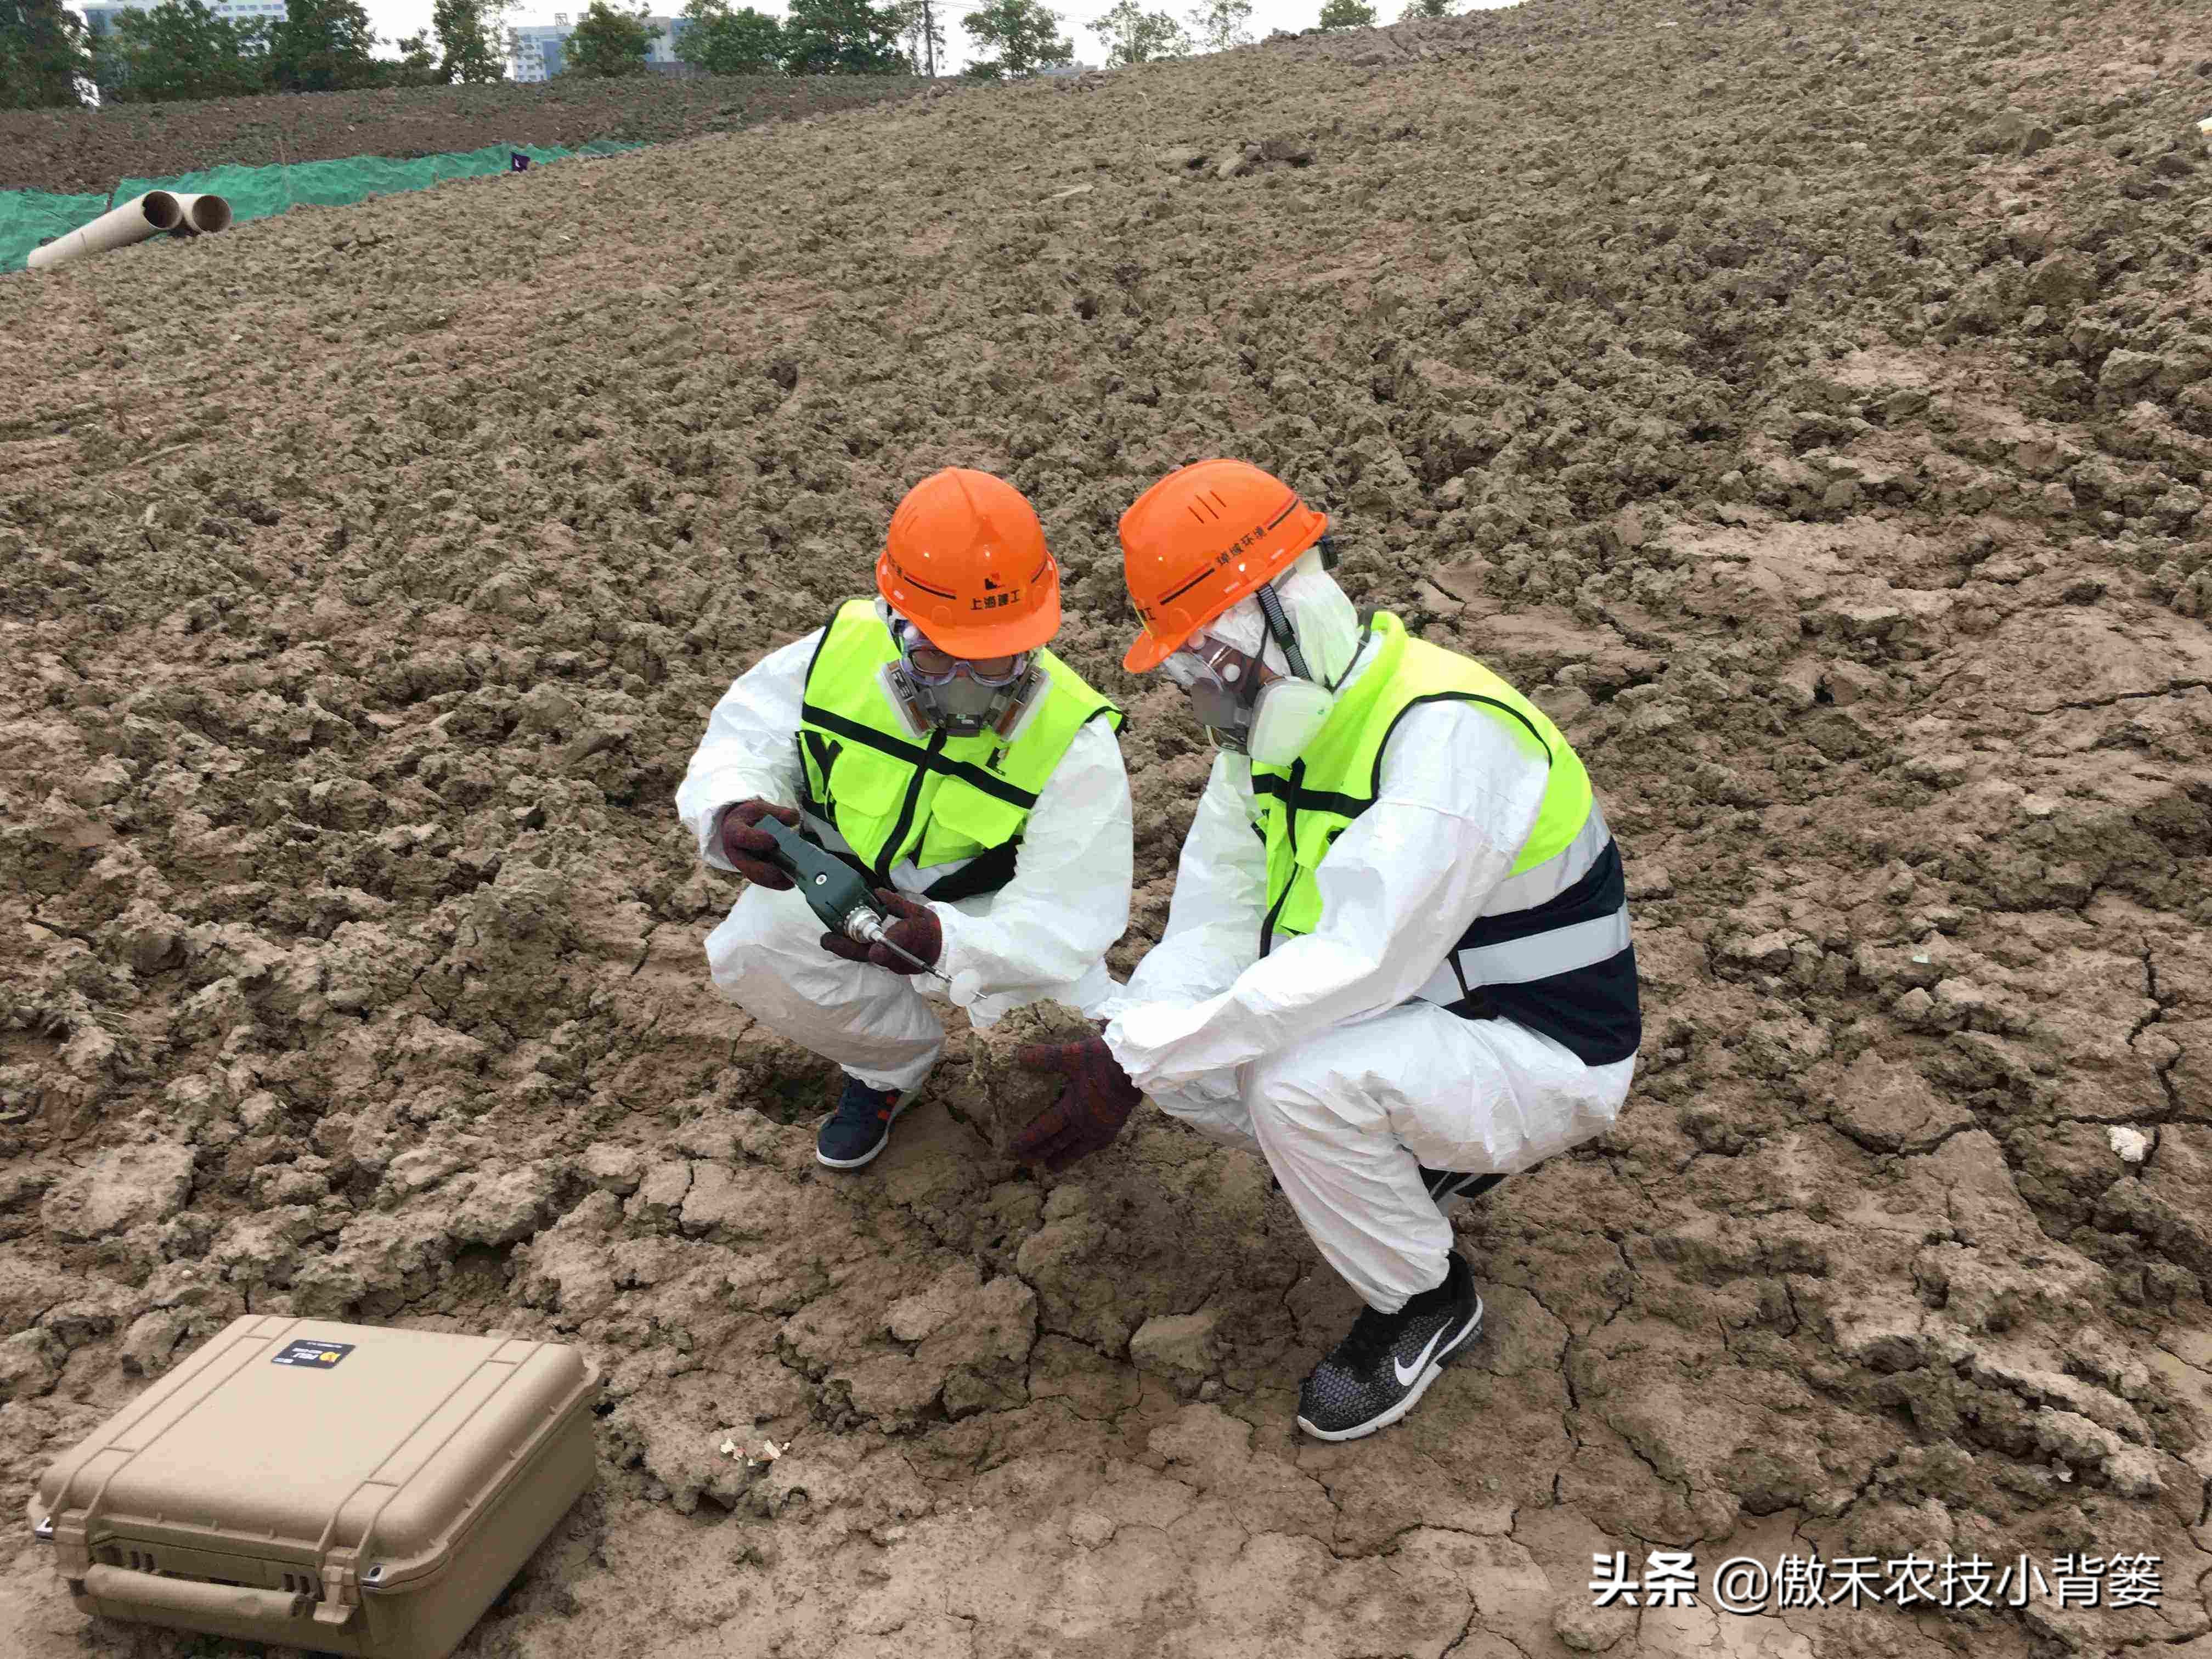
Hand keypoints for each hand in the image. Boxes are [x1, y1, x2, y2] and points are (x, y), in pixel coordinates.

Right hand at [716, 799, 799, 888]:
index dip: (757, 840)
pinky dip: (775, 883)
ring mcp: (742, 863)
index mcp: (734, 830)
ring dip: (773, 881)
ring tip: (791, 882)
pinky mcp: (751, 871)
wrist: (738, 825)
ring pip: (754, 877)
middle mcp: (735, 851)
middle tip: (783, 872)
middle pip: (747, 865)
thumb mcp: (761, 808)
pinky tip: (789, 883)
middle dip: (765, 871)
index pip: (743, 837)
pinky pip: (761, 880)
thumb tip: (794, 817)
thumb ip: (778, 812)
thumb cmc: (750, 817)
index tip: (773, 841)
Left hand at [819, 888, 942, 971]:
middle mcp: (900, 955)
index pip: (897, 941)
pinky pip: (870, 959)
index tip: (874, 949)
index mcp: (912, 938)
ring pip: (867, 958)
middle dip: (846, 947)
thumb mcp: (918, 912)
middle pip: (870, 954)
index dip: (884, 945)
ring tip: (830, 939)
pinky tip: (845, 942)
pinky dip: (857, 950)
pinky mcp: (891, 967)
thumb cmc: (931, 929)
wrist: (943, 949)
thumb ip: (897, 904)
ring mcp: (895, 964)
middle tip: (826, 939)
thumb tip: (878, 893)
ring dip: (848, 949)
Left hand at [1009, 1037, 1141, 1171]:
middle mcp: (1085, 1123)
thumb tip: (1020, 1056)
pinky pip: (1098, 1144)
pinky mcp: (1115, 1125)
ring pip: (1078, 1148)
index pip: (1044, 1129)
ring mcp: (1101, 1127)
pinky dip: (1088, 1150)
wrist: (1137, 1067)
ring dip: (1063, 1159)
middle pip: (1058, 1143)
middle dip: (1041, 1153)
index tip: (1014, 1150)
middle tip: (1025, 1163)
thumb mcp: (1071, 1055)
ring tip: (1051, 1168)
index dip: (1028, 1140)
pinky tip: (1086, 1150)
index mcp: (1072, 1108)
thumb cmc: (1102, 1061)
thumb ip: (1046, 1058)